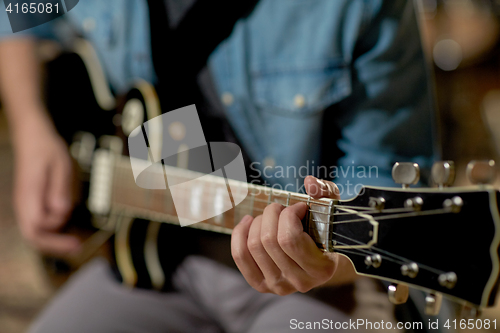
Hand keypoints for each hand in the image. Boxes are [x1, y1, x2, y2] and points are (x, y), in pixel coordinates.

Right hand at [11, 111, 80, 255]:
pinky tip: (65, 224)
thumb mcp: (60, 166)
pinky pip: (39, 220)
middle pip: (33, 235)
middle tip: (76, 246)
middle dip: (54, 244)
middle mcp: (23, 202)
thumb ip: (59, 190)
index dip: (54, 241)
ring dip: (54, 235)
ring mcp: (26, 202)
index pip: (36, 229)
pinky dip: (52, 226)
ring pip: (36, 230)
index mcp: (29, 195)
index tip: (74, 244)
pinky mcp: (31, 201)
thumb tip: (61, 211)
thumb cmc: (45, 147)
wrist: (33, 135)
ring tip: (74, 236)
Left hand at [232, 176, 353, 295]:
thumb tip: (309, 182)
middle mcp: (299, 282)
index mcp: (321, 269)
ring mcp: (278, 286)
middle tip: (281, 209)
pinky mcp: (261, 284)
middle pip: (268, 240)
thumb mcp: (332, 210)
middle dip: (272, 214)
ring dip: (258, 222)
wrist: (322, 260)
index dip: (289, 215)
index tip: (298, 207)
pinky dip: (240, 234)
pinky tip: (249, 222)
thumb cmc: (327, 232)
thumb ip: (325, 193)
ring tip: (270, 217)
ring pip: (253, 246)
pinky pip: (240, 255)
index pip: (290, 239)